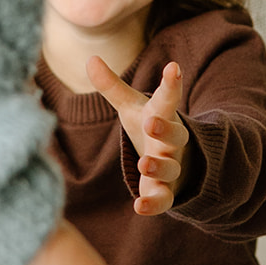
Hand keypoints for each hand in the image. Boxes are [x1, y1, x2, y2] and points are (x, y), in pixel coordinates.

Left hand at [87, 56, 189, 215]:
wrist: (172, 159)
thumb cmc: (149, 127)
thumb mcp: (130, 106)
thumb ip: (111, 86)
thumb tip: (91, 58)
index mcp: (162, 116)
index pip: (168, 98)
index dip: (171, 83)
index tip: (173, 67)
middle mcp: (170, 142)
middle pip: (175, 135)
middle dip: (166, 129)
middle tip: (151, 123)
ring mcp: (171, 166)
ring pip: (171, 168)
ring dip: (159, 167)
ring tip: (144, 164)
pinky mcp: (164, 190)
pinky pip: (163, 199)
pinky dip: (153, 204)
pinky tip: (139, 207)